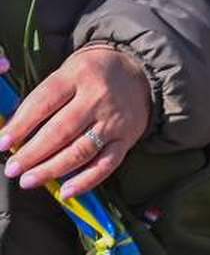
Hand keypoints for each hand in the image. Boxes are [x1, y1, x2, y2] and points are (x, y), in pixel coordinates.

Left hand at [0, 47, 151, 196]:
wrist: (140, 73)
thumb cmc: (93, 75)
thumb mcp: (68, 72)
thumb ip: (43, 99)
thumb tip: (12, 133)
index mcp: (79, 75)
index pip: (45, 101)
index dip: (21, 124)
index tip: (2, 143)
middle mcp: (98, 97)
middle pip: (62, 129)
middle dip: (33, 153)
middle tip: (12, 169)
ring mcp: (114, 120)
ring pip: (81, 150)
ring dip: (52, 169)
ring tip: (28, 180)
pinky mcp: (126, 139)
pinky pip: (106, 164)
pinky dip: (86, 181)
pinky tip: (66, 192)